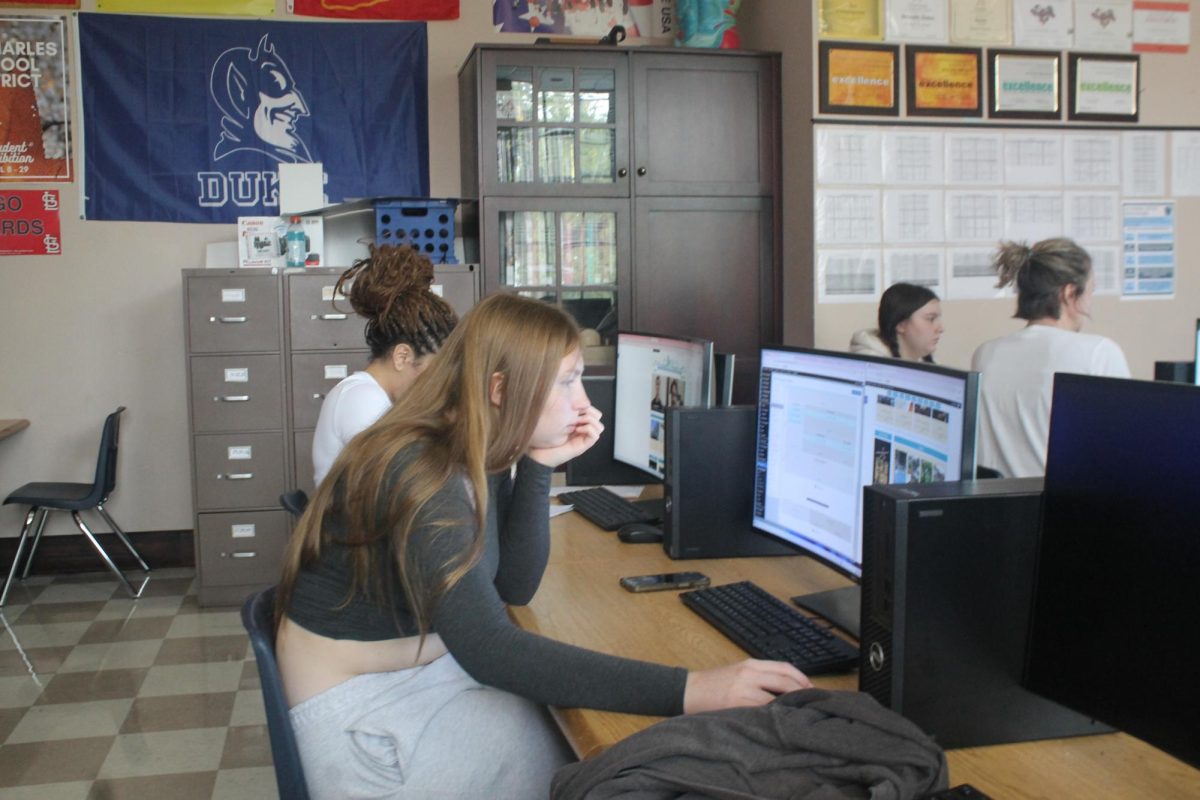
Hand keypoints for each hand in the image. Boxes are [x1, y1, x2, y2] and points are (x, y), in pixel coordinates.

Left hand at [527, 405, 603, 467]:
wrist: (539, 454)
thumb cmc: (544, 438)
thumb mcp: (554, 420)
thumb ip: (563, 411)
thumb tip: (569, 398)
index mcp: (577, 422)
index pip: (591, 410)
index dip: (586, 406)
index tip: (575, 405)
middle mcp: (582, 430)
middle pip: (598, 416)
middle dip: (589, 412)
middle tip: (576, 414)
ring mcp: (583, 438)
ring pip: (599, 426)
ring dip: (590, 421)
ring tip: (577, 422)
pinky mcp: (582, 446)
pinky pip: (595, 436)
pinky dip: (589, 430)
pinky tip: (577, 429)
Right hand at [682, 659, 811, 714]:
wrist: (687, 690)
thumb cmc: (714, 684)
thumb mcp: (738, 672)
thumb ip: (760, 677)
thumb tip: (787, 688)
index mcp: (751, 664)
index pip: (785, 668)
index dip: (802, 679)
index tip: (812, 689)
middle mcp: (749, 673)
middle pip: (785, 681)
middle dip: (802, 693)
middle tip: (813, 704)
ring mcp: (743, 689)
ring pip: (776, 697)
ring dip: (790, 706)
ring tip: (799, 714)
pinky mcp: (736, 704)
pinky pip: (762, 710)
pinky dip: (774, 715)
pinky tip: (780, 721)